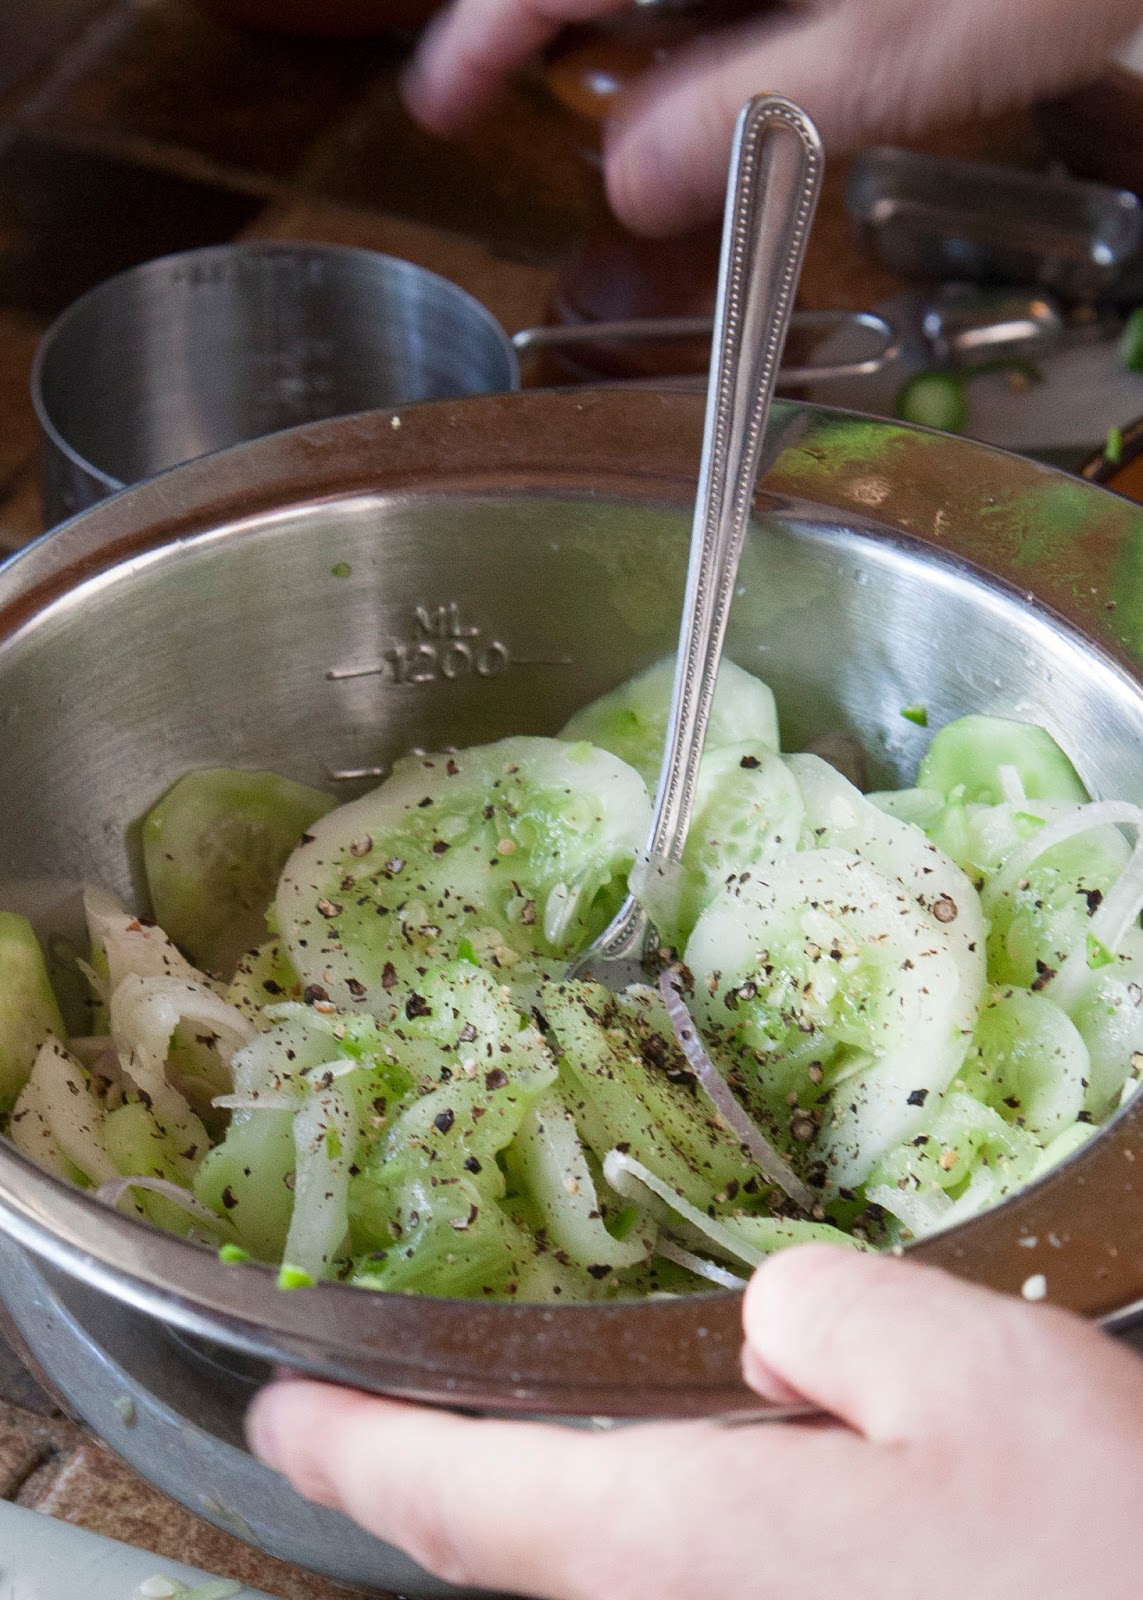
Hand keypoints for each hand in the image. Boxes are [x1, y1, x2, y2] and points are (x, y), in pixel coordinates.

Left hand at [246, 1245, 1142, 1597]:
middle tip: (361, 1416)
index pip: (456, 1500)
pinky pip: (666, 1593)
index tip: (273, 1417)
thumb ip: (823, 1313)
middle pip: (502, 1557)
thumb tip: (766, 1328)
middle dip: (419, 1484)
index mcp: (687, 1546)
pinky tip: (661, 1490)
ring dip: (517, 1514)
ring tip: (492, 1436)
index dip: (346, 1454)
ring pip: (585, 1583)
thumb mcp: (967, 1368)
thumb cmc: (1101, 1554)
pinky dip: (613, 1536)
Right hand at [400, 0, 1142, 235]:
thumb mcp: (900, 48)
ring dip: (621, 23)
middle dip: (540, 22)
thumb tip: (632, 184)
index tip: (442, 100)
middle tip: (487, 91)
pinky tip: (701, 61)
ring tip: (578, 85)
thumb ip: (757, 113)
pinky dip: (699, 17)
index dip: (487, 32)